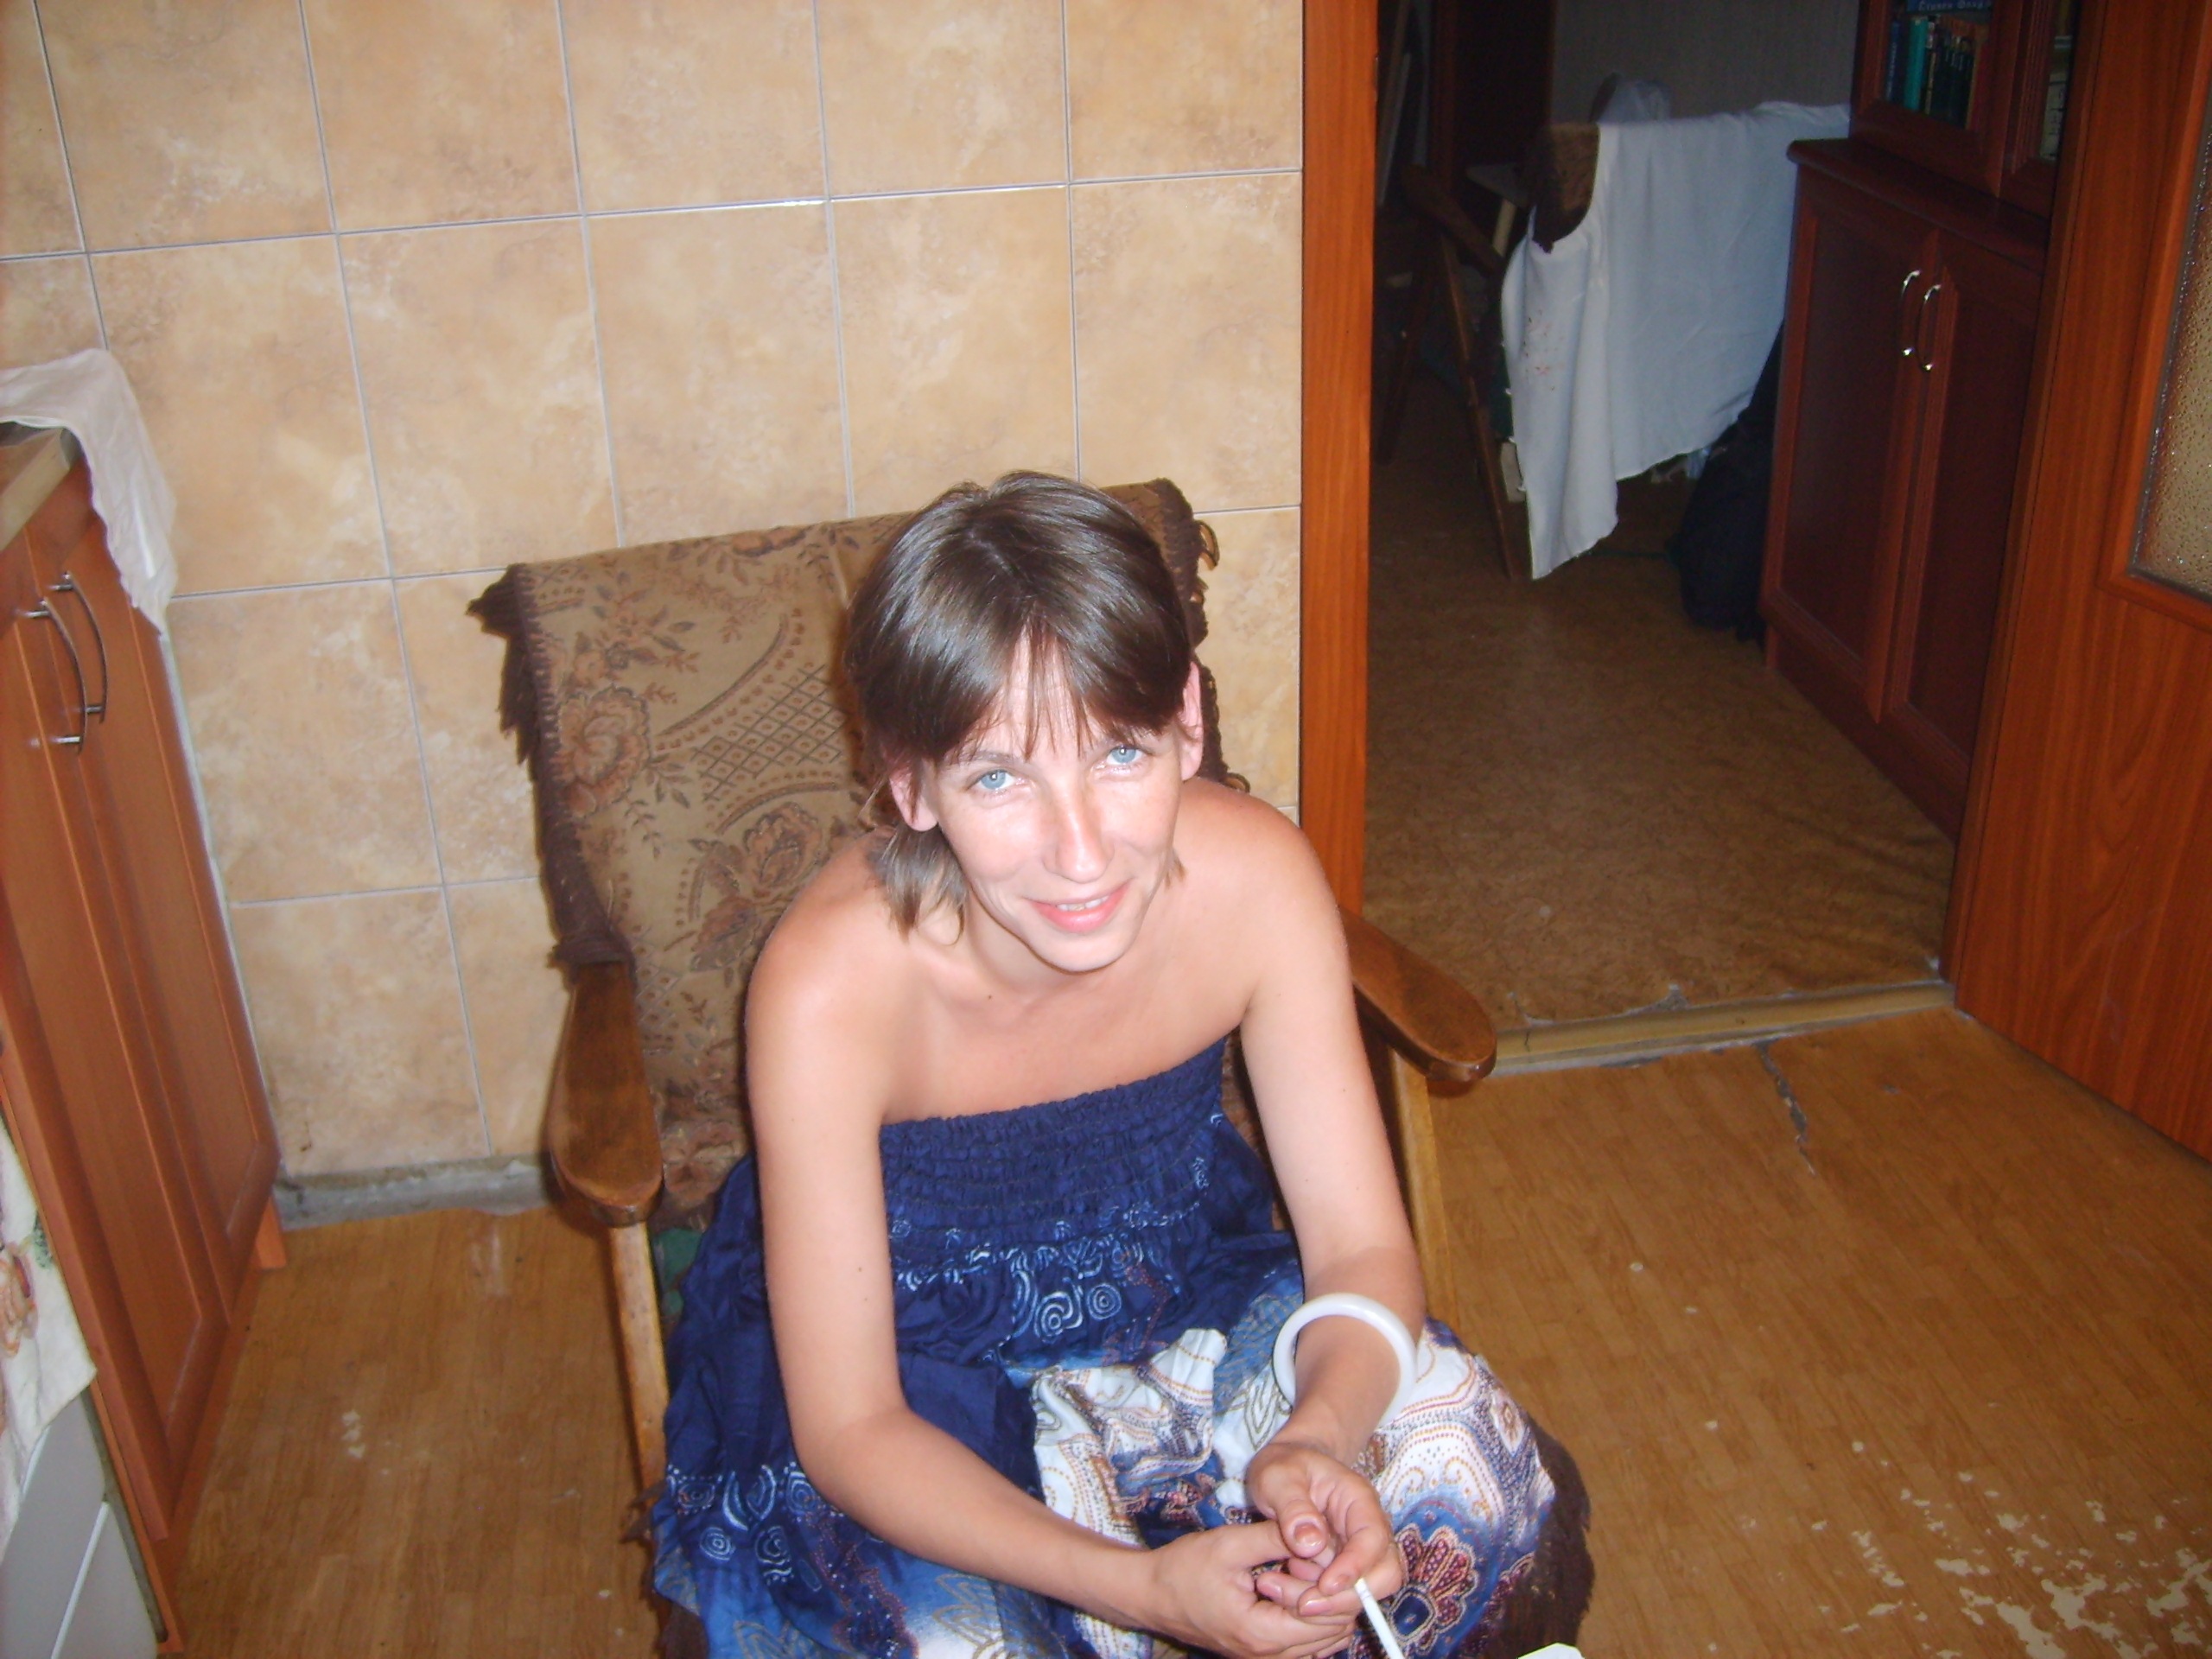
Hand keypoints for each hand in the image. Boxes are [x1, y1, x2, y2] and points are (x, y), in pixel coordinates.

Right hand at [1140, 1521, 1362, 1658]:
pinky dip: (1311, 1617)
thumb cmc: (1185, 1569)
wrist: (1151, 1594)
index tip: (1319, 1549)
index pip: (1327, 1616)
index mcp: (1262, 1633)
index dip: (1333, 1581)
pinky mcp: (1263, 1653)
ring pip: (1324, 1640)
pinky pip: (1308, 1643)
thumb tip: (1317, 1532)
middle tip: (1308, 1557)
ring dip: (1323, 1604)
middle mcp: (1269, 1656)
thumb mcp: (1230, 1544)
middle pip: (1332, 1631)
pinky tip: (1294, 1585)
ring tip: (1298, 1569)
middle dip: (1330, 1592)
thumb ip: (1275, 1538)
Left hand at [1243, 1436, 1404, 1623]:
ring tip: (1290, 1591)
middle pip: (1384, 1573)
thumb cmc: (1283, 1467)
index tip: (1325, 1586)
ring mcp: (1361, 1549)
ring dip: (1334, 1603)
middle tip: (1306, 1604)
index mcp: (1358, 1499)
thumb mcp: (1277, 1477)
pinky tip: (1291, 1590)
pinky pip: (1348, 1593)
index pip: (1373, 1539)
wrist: (1288, 1467)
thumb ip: (1293, 1507)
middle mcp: (1369, 1527)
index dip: (1355, 1567)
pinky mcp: (1348, 1566)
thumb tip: (1311, 1545)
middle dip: (1349, 1596)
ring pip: (1368, 1590)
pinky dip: (1324, 1602)